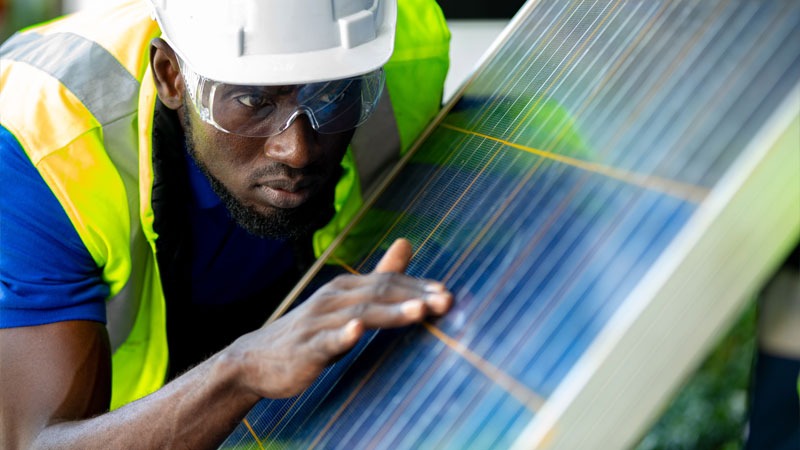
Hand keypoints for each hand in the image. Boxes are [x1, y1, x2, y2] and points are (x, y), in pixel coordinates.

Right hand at [230, 238, 452, 398]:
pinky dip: (342, 335)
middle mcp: (333, 299)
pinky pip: (325, 341)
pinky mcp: (305, 348)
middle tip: (448, 301)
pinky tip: (356, 332)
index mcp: (346, 288)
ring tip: (419, 311)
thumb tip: (407, 243)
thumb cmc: (310, 331)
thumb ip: (379, 276)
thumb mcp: (346, 301)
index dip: (419, 287)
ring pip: (359, 314)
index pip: (388, 282)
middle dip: (415, 297)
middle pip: (379, 294)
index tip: (449, 293)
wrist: (256, 360)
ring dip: (390, 312)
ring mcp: (318, 323)